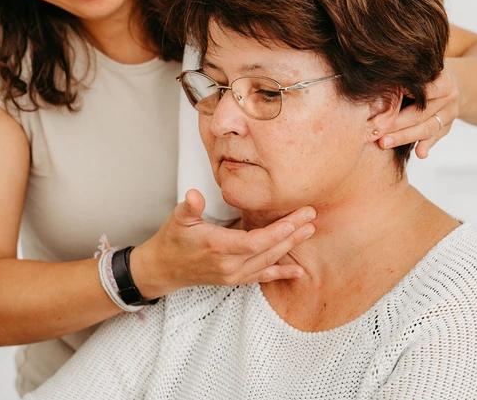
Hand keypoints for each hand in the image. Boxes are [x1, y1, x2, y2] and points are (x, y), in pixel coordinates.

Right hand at [129, 190, 315, 298]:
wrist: (164, 268)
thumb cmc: (173, 240)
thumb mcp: (177, 219)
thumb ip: (189, 207)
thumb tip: (194, 195)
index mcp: (217, 247)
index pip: (254, 241)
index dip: (277, 232)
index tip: (295, 220)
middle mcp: (229, 265)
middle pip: (268, 250)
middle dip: (292, 234)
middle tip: (312, 218)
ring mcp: (233, 275)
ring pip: (268, 262)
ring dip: (291, 247)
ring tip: (310, 232)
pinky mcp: (235, 280)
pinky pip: (262, 276)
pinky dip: (281, 273)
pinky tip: (299, 271)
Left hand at [379, 66, 458, 158]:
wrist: (447, 83)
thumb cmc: (423, 76)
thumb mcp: (417, 73)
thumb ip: (403, 82)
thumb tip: (377, 94)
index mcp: (441, 80)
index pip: (420, 92)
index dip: (399, 98)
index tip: (377, 107)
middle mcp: (449, 97)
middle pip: (420, 114)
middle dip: (395, 124)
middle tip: (374, 131)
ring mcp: (449, 113)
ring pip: (426, 128)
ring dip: (404, 137)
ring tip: (384, 143)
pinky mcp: (447, 127)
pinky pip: (434, 138)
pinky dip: (426, 146)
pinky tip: (419, 153)